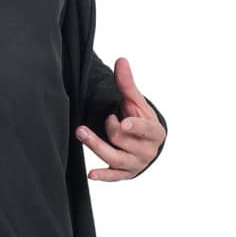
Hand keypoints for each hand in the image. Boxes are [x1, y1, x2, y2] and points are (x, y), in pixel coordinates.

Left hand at [75, 56, 165, 180]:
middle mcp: (147, 150)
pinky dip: (103, 176)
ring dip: (96, 145)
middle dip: (110, 128)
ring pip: (115, 158)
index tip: (122, 123)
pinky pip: (114, 176)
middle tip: (107, 117)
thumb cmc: (139, 118)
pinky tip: (91, 174)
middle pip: (124, 140)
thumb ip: (127, 83)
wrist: (145, 142)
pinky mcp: (125, 173)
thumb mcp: (136, 102)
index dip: (134, 126)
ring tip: (80, 132)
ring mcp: (136, 163)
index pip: (145, 129)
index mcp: (154, 131)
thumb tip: (121, 60)